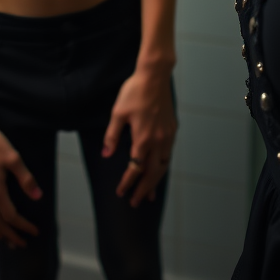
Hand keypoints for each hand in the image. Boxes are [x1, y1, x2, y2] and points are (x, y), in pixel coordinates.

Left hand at [102, 69, 176, 205]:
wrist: (155, 76)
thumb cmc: (134, 92)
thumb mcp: (118, 113)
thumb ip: (112, 135)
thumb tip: (107, 154)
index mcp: (143, 139)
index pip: (135, 169)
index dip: (127, 183)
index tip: (121, 192)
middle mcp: (158, 140)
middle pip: (152, 173)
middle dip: (143, 190)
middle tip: (135, 203)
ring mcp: (167, 135)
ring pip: (163, 165)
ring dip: (156, 181)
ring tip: (150, 194)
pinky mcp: (172, 128)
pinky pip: (168, 153)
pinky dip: (163, 166)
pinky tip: (159, 169)